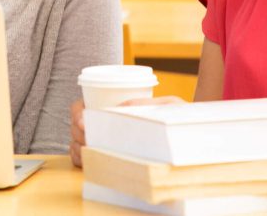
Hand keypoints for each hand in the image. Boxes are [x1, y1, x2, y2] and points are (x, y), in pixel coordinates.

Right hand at [70, 95, 186, 166]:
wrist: (191, 138)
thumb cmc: (180, 117)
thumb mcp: (169, 105)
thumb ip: (148, 103)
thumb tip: (123, 105)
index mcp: (110, 105)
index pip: (80, 107)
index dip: (77, 114)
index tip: (84, 123)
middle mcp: (101, 122)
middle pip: (75, 126)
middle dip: (78, 134)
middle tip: (90, 141)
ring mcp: (100, 139)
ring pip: (76, 142)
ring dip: (78, 148)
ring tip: (90, 154)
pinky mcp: (103, 155)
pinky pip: (82, 158)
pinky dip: (81, 161)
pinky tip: (88, 163)